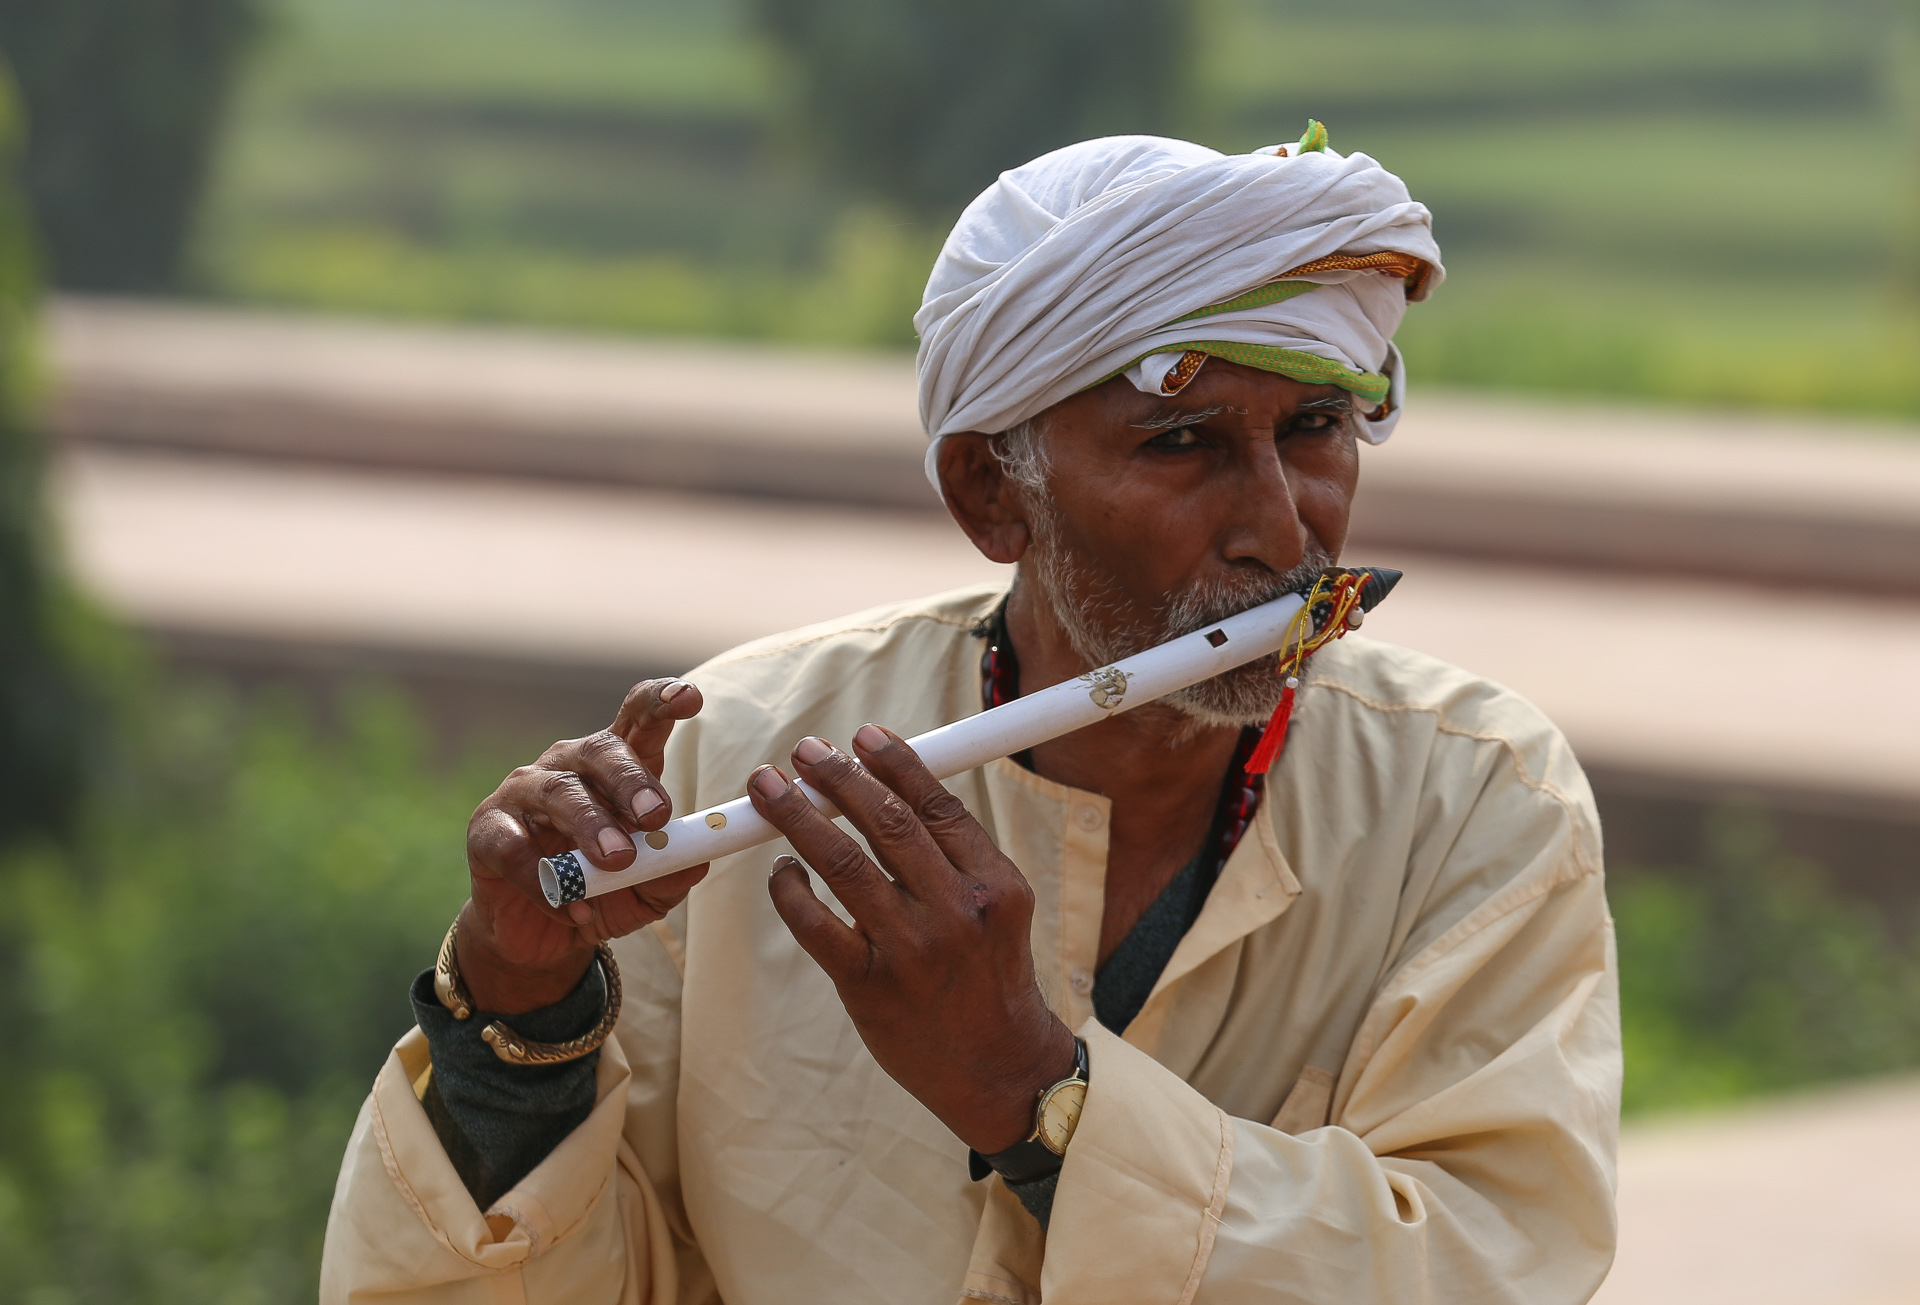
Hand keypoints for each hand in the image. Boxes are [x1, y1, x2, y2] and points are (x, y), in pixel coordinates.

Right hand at [460, 678, 710, 1014]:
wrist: (540, 936)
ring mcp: (523, 793)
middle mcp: (567, 767)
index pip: (636, 719)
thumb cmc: (601, 894)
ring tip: (619, 860)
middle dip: (631, 780)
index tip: (690, 698)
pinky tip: (576, 908)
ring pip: (558, 793)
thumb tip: (695, 859)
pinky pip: (515, 848)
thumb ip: (669, 872)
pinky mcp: (488, 831)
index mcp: (613, 769)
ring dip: (591, 824)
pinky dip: (547, 880)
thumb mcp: (645, 890)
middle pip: (599, 751)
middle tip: (656, 816)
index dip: (660, 702)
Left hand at [749, 725, 1076, 1154]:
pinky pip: (815, 925)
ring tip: (768, 786)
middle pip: (888, 825)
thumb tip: (893, 788)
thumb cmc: (989, 977)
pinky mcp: (869, 987)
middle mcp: (956, 913)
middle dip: (839, 778)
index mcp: (995, 885)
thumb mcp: (998, 910)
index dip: (896, 763)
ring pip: (843, 863)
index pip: (938, 806)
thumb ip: (955, 856)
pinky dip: (789, 890)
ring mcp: (910, 951)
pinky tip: (779, 870)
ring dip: (798, 816)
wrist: (997, 1068)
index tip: (863, 735)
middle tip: (806, 751)